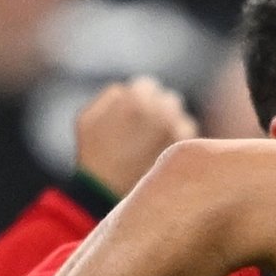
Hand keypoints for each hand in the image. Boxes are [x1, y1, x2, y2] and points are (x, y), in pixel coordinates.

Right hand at [73, 77, 196, 198]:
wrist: (106, 190)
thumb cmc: (93, 152)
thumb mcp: (88, 117)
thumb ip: (112, 95)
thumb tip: (130, 88)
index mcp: (136, 98)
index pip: (147, 85)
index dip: (138, 98)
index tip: (133, 112)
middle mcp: (161, 110)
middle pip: (168, 99)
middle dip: (157, 109)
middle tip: (144, 128)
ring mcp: (176, 128)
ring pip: (180, 116)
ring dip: (170, 123)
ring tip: (150, 143)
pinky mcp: (184, 147)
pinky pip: (187, 134)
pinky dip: (177, 139)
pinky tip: (160, 152)